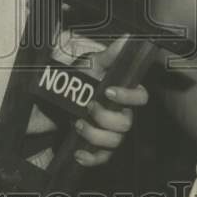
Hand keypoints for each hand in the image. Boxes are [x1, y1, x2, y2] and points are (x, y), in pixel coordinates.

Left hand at [69, 35, 148, 166]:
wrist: (55, 101)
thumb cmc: (79, 81)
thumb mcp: (92, 65)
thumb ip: (110, 55)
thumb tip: (127, 37)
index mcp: (123, 95)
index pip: (141, 98)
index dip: (128, 97)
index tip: (109, 91)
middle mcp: (121, 115)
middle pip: (127, 124)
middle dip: (106, 117)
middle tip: (88, 107)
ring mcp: (111, 134)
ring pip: (114, 142)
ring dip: (94, 134)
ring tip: (77, 123)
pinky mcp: (98, 149)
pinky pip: (102, 159)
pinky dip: (90, 157)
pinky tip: (78, 152)